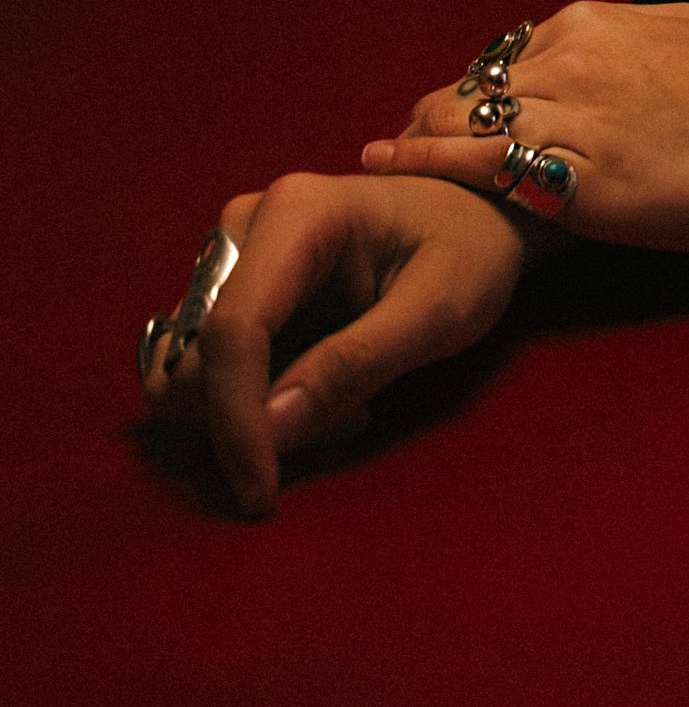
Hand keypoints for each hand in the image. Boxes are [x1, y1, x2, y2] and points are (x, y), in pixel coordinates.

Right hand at [141, 173, 529, 517]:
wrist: (478, 218)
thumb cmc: (471, 251)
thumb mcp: (438, 310)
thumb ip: (357, 363)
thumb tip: (271, 428)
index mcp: (295, 213)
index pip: (231, 332)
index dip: (235, 422)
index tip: (261, 492)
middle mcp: (245, 228)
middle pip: (195, 357)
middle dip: (249, 423)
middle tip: (349, 423)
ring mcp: (233, 258)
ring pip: (192, 371)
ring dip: (250, 418)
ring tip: (343, 408)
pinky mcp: (235, 292)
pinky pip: (209, 371)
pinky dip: (252, 405)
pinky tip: (321, 395)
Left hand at [363, 0, 688, 255]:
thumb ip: (632, 37)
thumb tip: (602, 42)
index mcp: (599, 22)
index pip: (509, 56)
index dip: (475, 89)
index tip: (452, 112)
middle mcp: (576, 59)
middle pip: (477, 87)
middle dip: (435, 114)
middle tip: (400, 140)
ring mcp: (576, 120)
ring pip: (470, 122)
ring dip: (419, 141)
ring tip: (383, 156)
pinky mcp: (582, 183)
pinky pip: (486, 170)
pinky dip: (433, 168)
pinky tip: (394, 170)